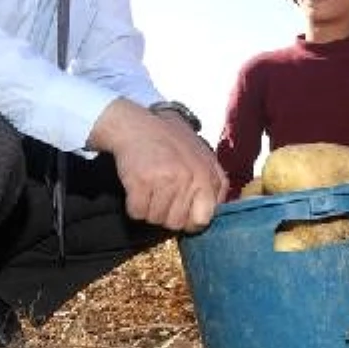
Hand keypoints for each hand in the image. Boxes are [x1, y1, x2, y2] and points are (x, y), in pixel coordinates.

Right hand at [89, 98, 226, 232]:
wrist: (137, 125)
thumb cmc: (170, 142)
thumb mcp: (203, 157)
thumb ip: (214, 183)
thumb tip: (212, 213)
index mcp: (208, 175)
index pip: (204, 218)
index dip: (190, 221)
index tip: (181, 213)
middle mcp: (190, 178)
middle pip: (177, 222)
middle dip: (166, 215)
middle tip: (161, 197)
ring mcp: (166, 179)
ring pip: (156, 218)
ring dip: (149, 210)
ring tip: (150, 189)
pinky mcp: (142, 181)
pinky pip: (137, 212)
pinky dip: (134, 206)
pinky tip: (137, 188)